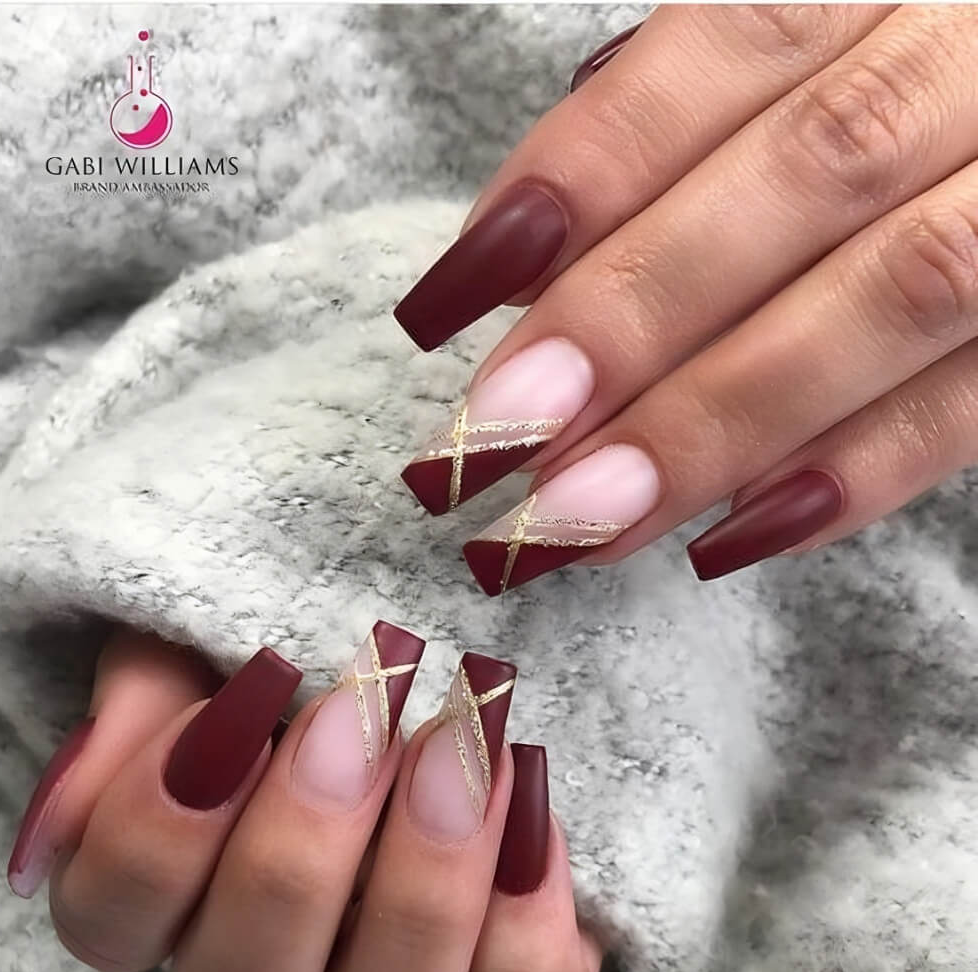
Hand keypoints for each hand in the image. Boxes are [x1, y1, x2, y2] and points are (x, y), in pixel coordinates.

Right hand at [7, 627, 600, 971]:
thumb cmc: (319, 635)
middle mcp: (277, 963)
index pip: (114, 921)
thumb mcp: (219, 632)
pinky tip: (527, 800)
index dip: (157, 832)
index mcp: (180, 888)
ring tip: (460, 752)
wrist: (454, 634)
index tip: (233, 704)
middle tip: (356, 717)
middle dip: (297, 855)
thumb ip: (145, 696)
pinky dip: (527, 913)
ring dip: (417, 889)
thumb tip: (72, 807)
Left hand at [396, 5, 977, 589]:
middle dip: (638, 313)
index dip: (588, 169)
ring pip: (904, 287)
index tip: (453, 298)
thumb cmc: (900, 93)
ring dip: (723, 417)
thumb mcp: (823, 56)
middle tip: (503, 435)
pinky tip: (728, 537)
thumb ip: (697, 135)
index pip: (737, 39)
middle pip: (812, 172)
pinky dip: (860, 470)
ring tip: (580, 517)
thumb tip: (526, 269)